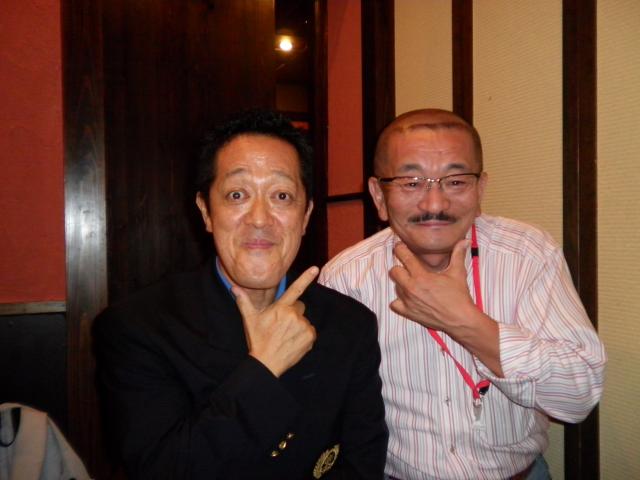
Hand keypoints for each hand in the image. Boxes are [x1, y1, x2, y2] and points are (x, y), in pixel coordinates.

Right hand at [233, 266, 318, 376]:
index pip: (295, 289)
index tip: (315, 268)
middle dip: (292, 312)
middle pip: (299, 306)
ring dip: (298, 324)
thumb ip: (244, 301)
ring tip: (286, 335)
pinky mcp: (310, 337)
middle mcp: (294, 315)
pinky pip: (310, 331)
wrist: (266, 363)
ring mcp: (303, 327)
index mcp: (281, 308)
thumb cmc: (257, 340)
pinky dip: (304, 334)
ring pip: (304, 319)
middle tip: (281, 324)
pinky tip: (293, 341)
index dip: (306, 278)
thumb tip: (234, 287)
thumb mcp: (249, 320)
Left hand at [390, 240, 502, 375]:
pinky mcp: (408, 313)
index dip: (400, 249)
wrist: (460, 320)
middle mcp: (411, 288)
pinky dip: (398, 301)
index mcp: (421, 276)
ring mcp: (408, 301)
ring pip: (395, 287)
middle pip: (394, 271)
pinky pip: (394, 304)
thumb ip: (458, 254)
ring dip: (402, 284)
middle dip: (400, 267)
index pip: (404, 257)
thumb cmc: (459, 296)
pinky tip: (407, 298)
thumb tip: (465, 240)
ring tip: (413, 284)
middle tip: (408, 269)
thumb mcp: (458, 273)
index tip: (400, 246)